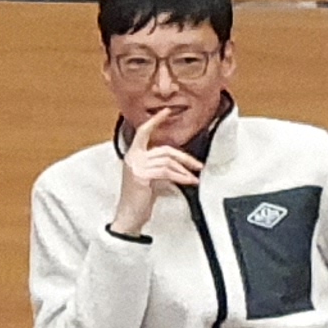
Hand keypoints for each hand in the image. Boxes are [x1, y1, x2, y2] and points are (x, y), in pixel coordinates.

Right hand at [107, 117, 201, 235]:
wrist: (129, 216)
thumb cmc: (139, 199)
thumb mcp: (149, 178)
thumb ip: (159, 166)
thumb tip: (180, 164)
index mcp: (133, 155)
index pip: (143, 132)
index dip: (155, 121)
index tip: (165, 111)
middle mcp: (133, 157)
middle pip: (164, 150)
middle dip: (184, 157)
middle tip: (198, 165)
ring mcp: (136, 166)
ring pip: (167, 161)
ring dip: (184, 171)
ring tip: (193, 178)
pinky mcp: (141, 175)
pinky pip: (166, 172)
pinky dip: (180, 176)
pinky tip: (188, 181)